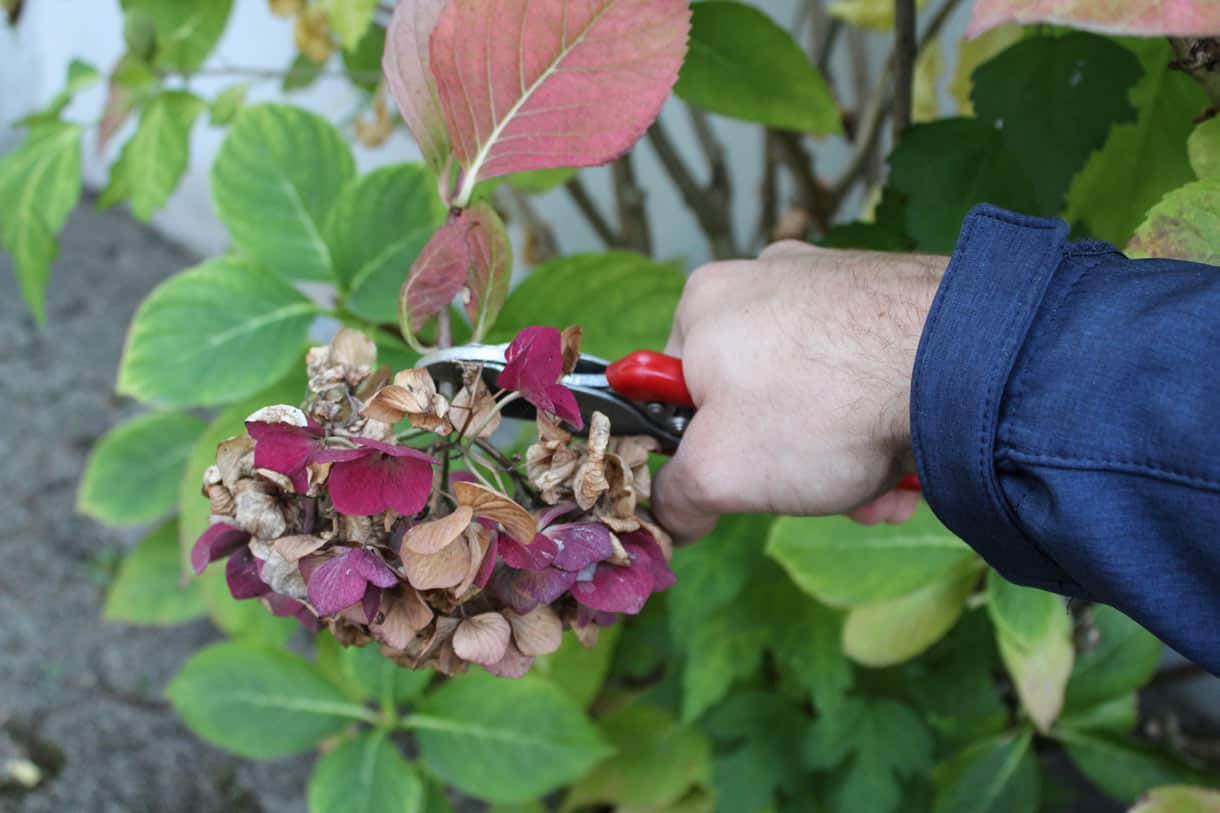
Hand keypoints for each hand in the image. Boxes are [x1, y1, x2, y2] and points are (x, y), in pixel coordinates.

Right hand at [652, 240, 947, 541]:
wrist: (962, 365)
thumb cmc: (823, 408)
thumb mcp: (717, 473)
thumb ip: (676, 499)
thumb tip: (673, 517)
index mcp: (705, 302)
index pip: (675, 390)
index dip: (702, 450)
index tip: (738, 481)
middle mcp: (766, 277)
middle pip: (754, 398)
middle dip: (788, 465)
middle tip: (819, 494)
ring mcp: (836, 282)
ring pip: (818, 396)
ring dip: (842, 459)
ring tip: (878, 490)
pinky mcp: (895, 298)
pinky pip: (869, 376)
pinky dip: (881, 426)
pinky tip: (908, 462)